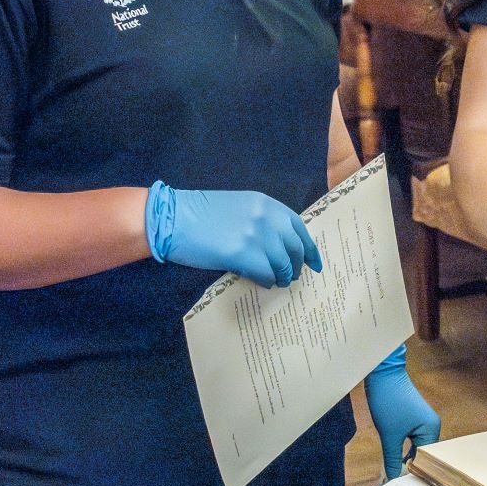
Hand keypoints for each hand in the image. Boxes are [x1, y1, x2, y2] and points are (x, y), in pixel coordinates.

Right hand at [143, 182, 320, 286]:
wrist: (172, 218)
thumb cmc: (200, 214)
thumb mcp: (238, 206)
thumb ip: (261, 220)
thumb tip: (278, 245)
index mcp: (265, 203)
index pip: (298, 227)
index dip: (308, 248)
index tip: (315, 262)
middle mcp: (265, 217)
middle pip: (294, 247)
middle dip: (296, 265)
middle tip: (293, 276)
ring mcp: (254, 235)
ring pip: (282, 263)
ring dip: (282, 276)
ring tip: (278, 282)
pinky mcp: (241, 253)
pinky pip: (266, 273)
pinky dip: (267, 280)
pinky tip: (263, 282)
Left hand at [364, 345, 440, 467]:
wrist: (382, 374)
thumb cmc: (389, 402)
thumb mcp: (389, 434)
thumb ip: (392, 458)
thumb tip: (392, 479)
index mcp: (432, 429)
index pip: (427, 458)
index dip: (415, 472)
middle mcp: (432, 425)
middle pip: (423, 453)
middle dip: (411, 466)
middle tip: (400, 484)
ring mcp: (423, 421)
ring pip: (416, 446)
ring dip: (406, 457)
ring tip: (397, 475)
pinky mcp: (413, 418)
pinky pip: (411, 439)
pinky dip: (403, 448)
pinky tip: (396, 458)